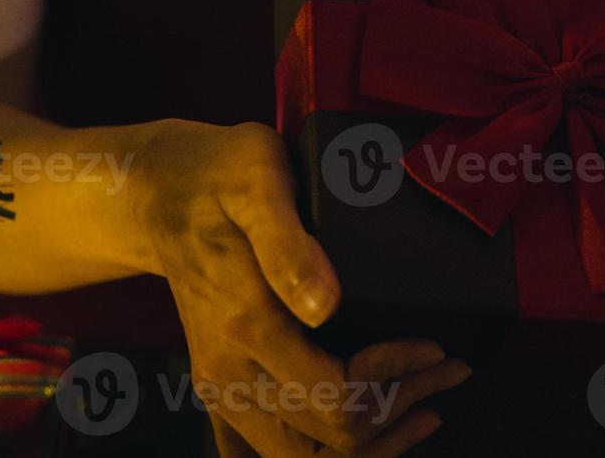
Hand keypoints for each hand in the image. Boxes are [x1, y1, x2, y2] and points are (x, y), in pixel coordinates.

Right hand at [134, 122, 470, 455]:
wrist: (157, 190)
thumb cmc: (218, 175)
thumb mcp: (257, 183)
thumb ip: (289, 245)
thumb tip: (326, 305)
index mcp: (246, 325)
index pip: (336, 393)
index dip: (396, 378)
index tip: (434, 346)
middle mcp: (228, 371)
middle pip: (329, 437)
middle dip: (399, 408)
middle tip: (446, 369)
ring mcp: (221, 386)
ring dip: (371, 439)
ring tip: (425, 402)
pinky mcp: (222, 388)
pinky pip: (271, 452)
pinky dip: (326, 452)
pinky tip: (371, 429)